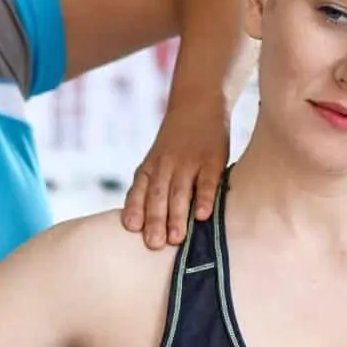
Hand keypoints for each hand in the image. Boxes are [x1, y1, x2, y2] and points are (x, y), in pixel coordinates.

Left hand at [122, 94, 230, 247]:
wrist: (198, 102)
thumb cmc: (174, 143)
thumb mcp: (156, 160)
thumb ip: (149, 187)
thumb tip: (141, 226)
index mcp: (149, 168)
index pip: (139, 191)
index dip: (135, 209)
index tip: (133, 229)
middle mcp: (166, 166)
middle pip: (158, 195)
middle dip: (155, 220)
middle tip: (155, 244)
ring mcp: (189, 162)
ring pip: (180, 192)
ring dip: (177, 216)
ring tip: (177, 240)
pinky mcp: (212, 160)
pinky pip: (207, 181)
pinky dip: (204, 198)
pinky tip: (203, 216)